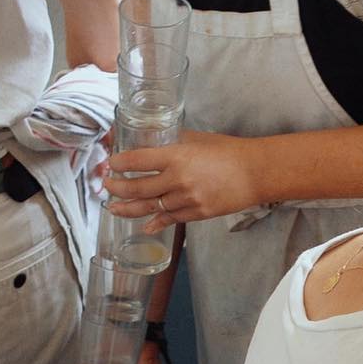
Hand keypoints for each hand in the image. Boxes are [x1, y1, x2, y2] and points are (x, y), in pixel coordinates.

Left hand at [104, 129, 262, 228]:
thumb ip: (173, 141)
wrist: (256, 173)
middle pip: (137, 188)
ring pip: (149, 207)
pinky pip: (169, 219)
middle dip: (117, 188)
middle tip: (106, 186)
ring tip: (113, 207)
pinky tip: (144, 224)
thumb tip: (152, 142)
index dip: (119, 163)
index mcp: (177, 156)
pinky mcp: (196, 213)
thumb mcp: (198, 139)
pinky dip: (154, 222)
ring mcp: (186, 200)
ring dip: (128, 208)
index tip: (110, 163)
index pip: (137, 161)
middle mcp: (178, 180)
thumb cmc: (229, 151)